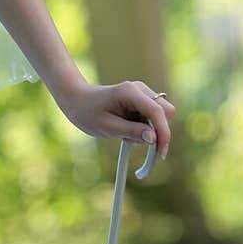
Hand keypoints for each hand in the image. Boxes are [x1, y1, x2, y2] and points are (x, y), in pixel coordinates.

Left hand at [57, 79, 175, 159]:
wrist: (76, 99)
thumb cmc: (87, 112)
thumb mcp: (106, 127)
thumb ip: (131, 132)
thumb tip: (154, 139)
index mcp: (130, 92)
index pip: (157, 112)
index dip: (163, 134)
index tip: (160, 154)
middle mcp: (140, 89)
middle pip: (166, 112)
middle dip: (158, 131)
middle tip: (139, 144)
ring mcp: (142, 92)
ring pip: (160, 115)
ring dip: (148, 130)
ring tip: (123, 134)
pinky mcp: (141, 99)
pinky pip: (152, 116)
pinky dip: (144, 127)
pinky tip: (125, 128)